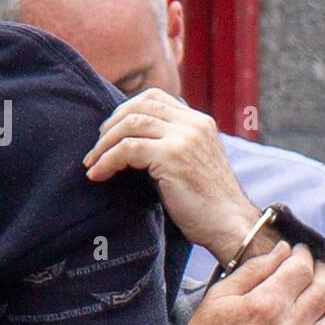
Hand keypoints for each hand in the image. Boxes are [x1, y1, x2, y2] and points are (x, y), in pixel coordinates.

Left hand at [82, 88, 260, 257]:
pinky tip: (98, 175)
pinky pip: (127, 148)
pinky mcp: (172, 156)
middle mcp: (194, 123)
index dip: (126, 110)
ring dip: (104, 144)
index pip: (155, 98)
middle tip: (97, 148)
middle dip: (111, 124)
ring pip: (130, 122)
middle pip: (139, 104)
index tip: (112, 133)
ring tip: (93, 163)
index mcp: (200, 122)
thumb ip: (172, 146)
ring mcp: (184, 137)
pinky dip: (107, 161)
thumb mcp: (193, 163)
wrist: (230, 226)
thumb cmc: (209, 205)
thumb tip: (132, 143)